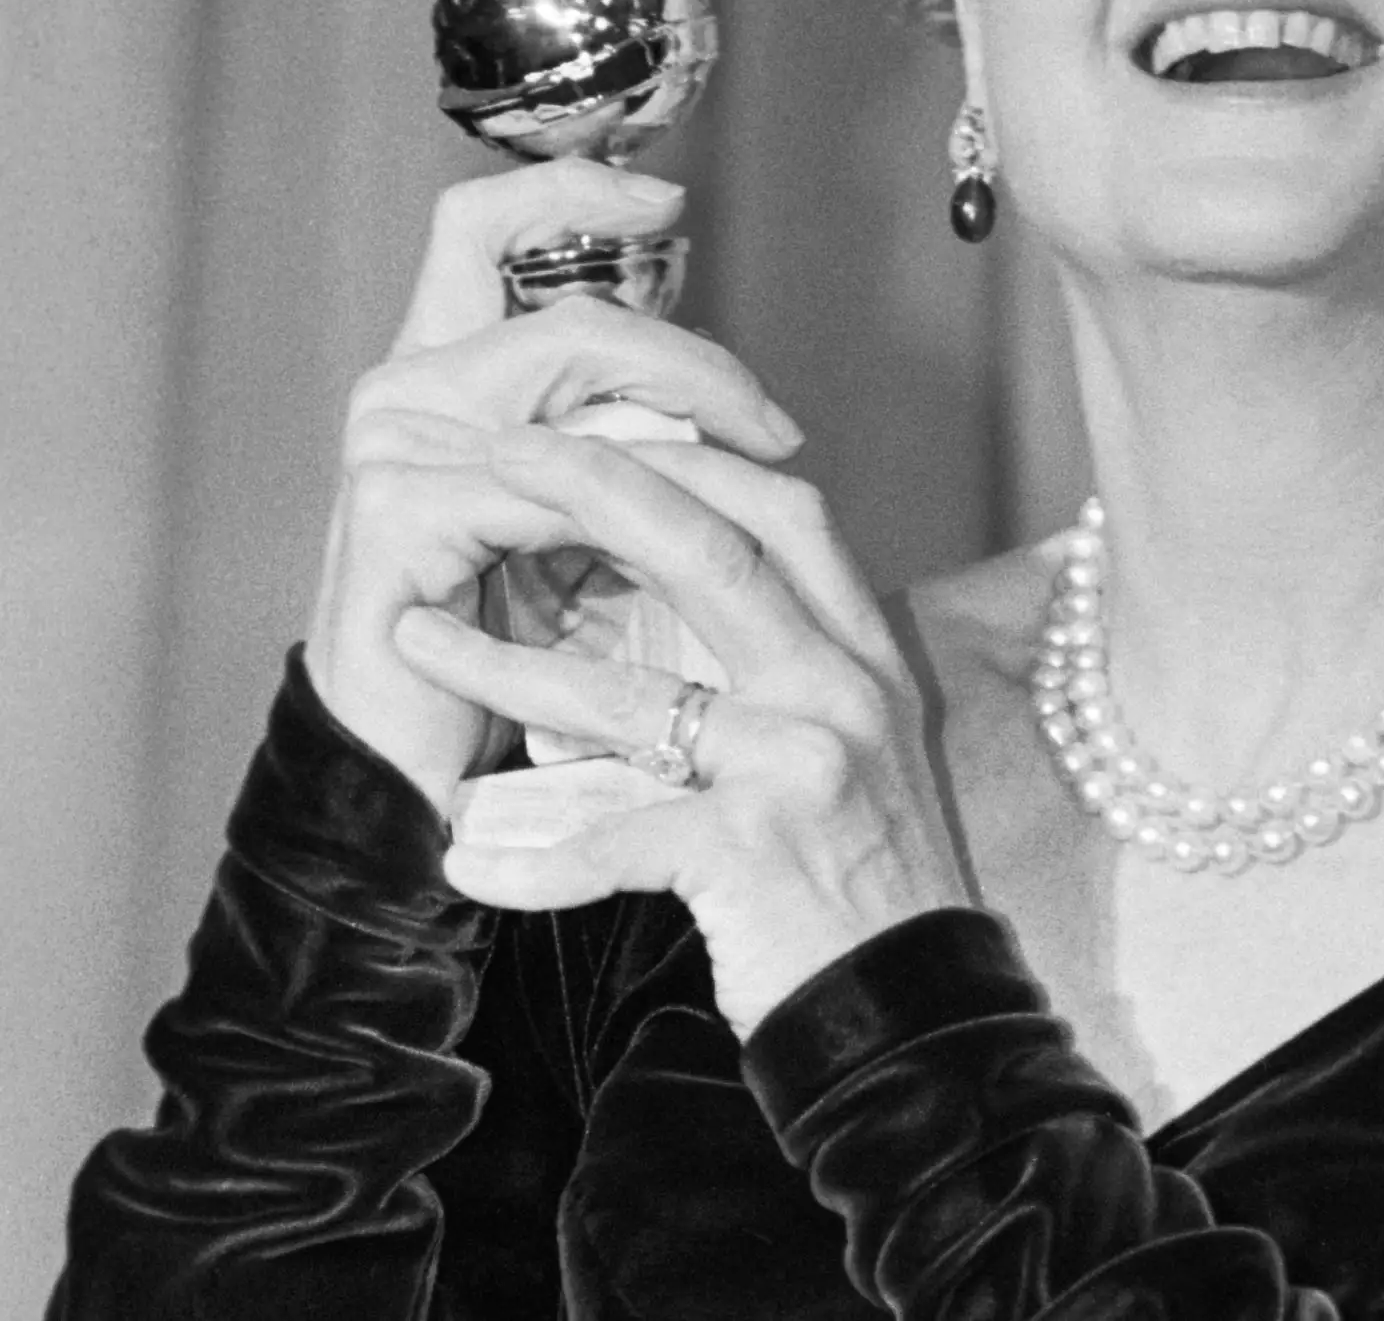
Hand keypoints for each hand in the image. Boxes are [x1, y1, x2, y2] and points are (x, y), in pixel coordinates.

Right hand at [307, 163, 803, 811]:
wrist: (419, 774)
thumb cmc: (514, 651)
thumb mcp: (582, 522)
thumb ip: (625, 441)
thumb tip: (728, 401)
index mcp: (441, 372)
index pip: (477, 227)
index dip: (567, 189)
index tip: (667, 195)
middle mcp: (403, 388)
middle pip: (573, 318)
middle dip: (695, 366)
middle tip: (775, 430)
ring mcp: (391, 443)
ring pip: (574, 382)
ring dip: (687, 422)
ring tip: (756, 471)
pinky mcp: (399, 509)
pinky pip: (556, 481)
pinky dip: (636, 505)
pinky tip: (685, 545)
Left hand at [394, 430, 971, 1037]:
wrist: (912, 1016)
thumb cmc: (864, 885)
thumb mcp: (852, 750)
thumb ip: (784, 669)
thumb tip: (676, 595)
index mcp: (864, 654)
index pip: (782, 510)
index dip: (685, 455)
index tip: (590, 426)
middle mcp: (841, 690)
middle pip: (715, 549)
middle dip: (596, 488)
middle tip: (497, 458)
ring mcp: (803, 765)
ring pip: (633, 691)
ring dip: (503, 667)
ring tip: (413, 637)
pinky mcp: (754, 855)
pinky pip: (615, 841)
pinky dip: (532, 861)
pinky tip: (468, 868)